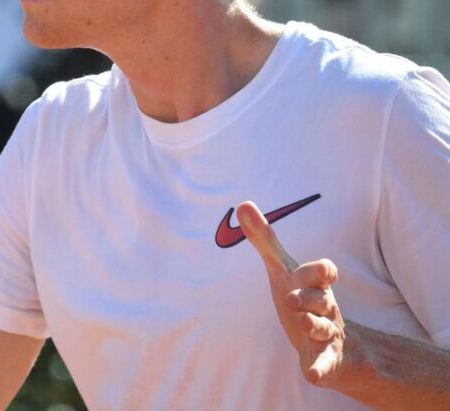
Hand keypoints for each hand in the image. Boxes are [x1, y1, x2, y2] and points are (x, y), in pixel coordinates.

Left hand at [237, 201, 346, 386]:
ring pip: (323, 327)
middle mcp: (324, 307)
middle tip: (293, 299)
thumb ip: (264, 239)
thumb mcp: (283, 269)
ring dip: (314, 325)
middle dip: (309, 298)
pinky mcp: (325, 359)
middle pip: (321, 298)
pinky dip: (319, 368)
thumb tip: (243, 202)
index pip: (324, 271)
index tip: (324, 271)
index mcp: (314, 284)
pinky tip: (310, 374)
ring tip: (303, 324)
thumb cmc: (303, 298)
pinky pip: (325, 364)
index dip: (322, 270)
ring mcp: (327, 333)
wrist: (334, 344)